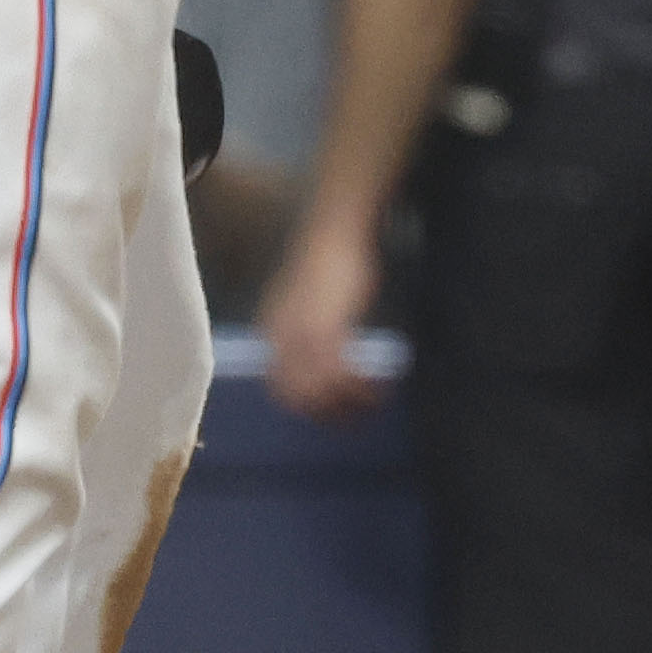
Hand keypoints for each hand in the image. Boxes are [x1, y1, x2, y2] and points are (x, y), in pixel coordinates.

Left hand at [261, 210, 383, 419]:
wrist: (336, 231)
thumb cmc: (330, 263)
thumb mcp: (308, 303)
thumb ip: (306, 332)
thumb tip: (319, 363)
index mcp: (273, 333)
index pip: (280, 389)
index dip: (308, 408)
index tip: (334, 412)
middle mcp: (282, 339)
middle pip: (297, 397)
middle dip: (329, 416)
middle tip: (357, 421)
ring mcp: (303, 334)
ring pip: (320, 391)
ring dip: (349, 406)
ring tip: (375, 404)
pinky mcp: (328, 328)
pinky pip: (339, 374)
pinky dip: (360, 388)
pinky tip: (378, 387)